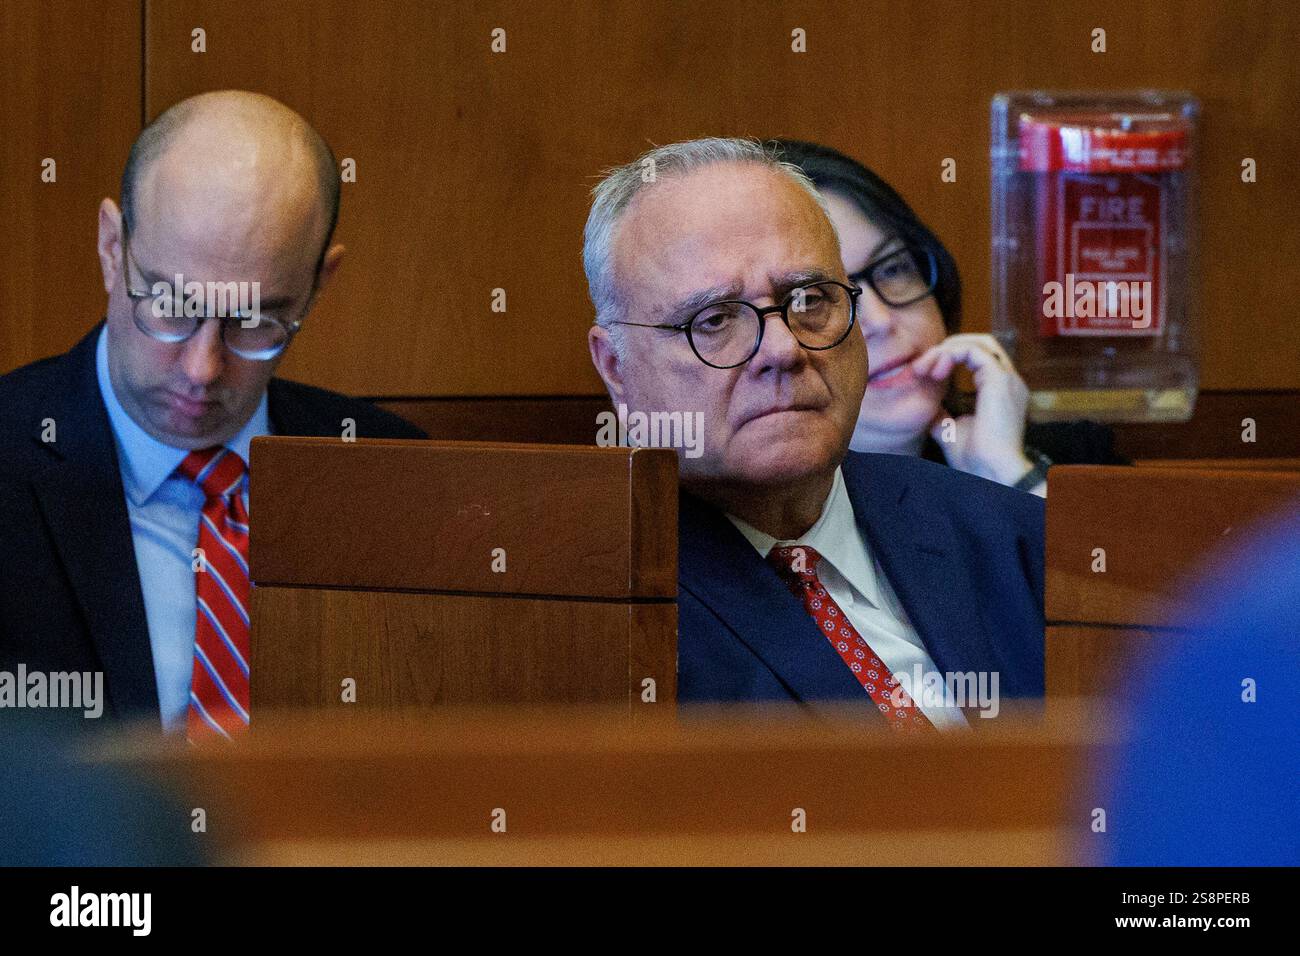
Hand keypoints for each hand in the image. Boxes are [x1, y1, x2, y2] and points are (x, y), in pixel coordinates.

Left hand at [911, 334, 1033, 486]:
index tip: (924, 374)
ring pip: (978, 343)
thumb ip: (942, 414)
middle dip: (947, 349)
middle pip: (981, 343)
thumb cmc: (975, 459)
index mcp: (1001, 391)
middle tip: (921, 367)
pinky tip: (936, 370)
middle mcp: (1009, 381)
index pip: (979, 357)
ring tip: (925, 368)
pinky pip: (974, 351)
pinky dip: (952, 354)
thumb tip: (927, 405)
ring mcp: (1008, 379)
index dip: (950, 358)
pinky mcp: (1000, 380)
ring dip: (947, 350)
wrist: (990, 472)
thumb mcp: (950, 430)